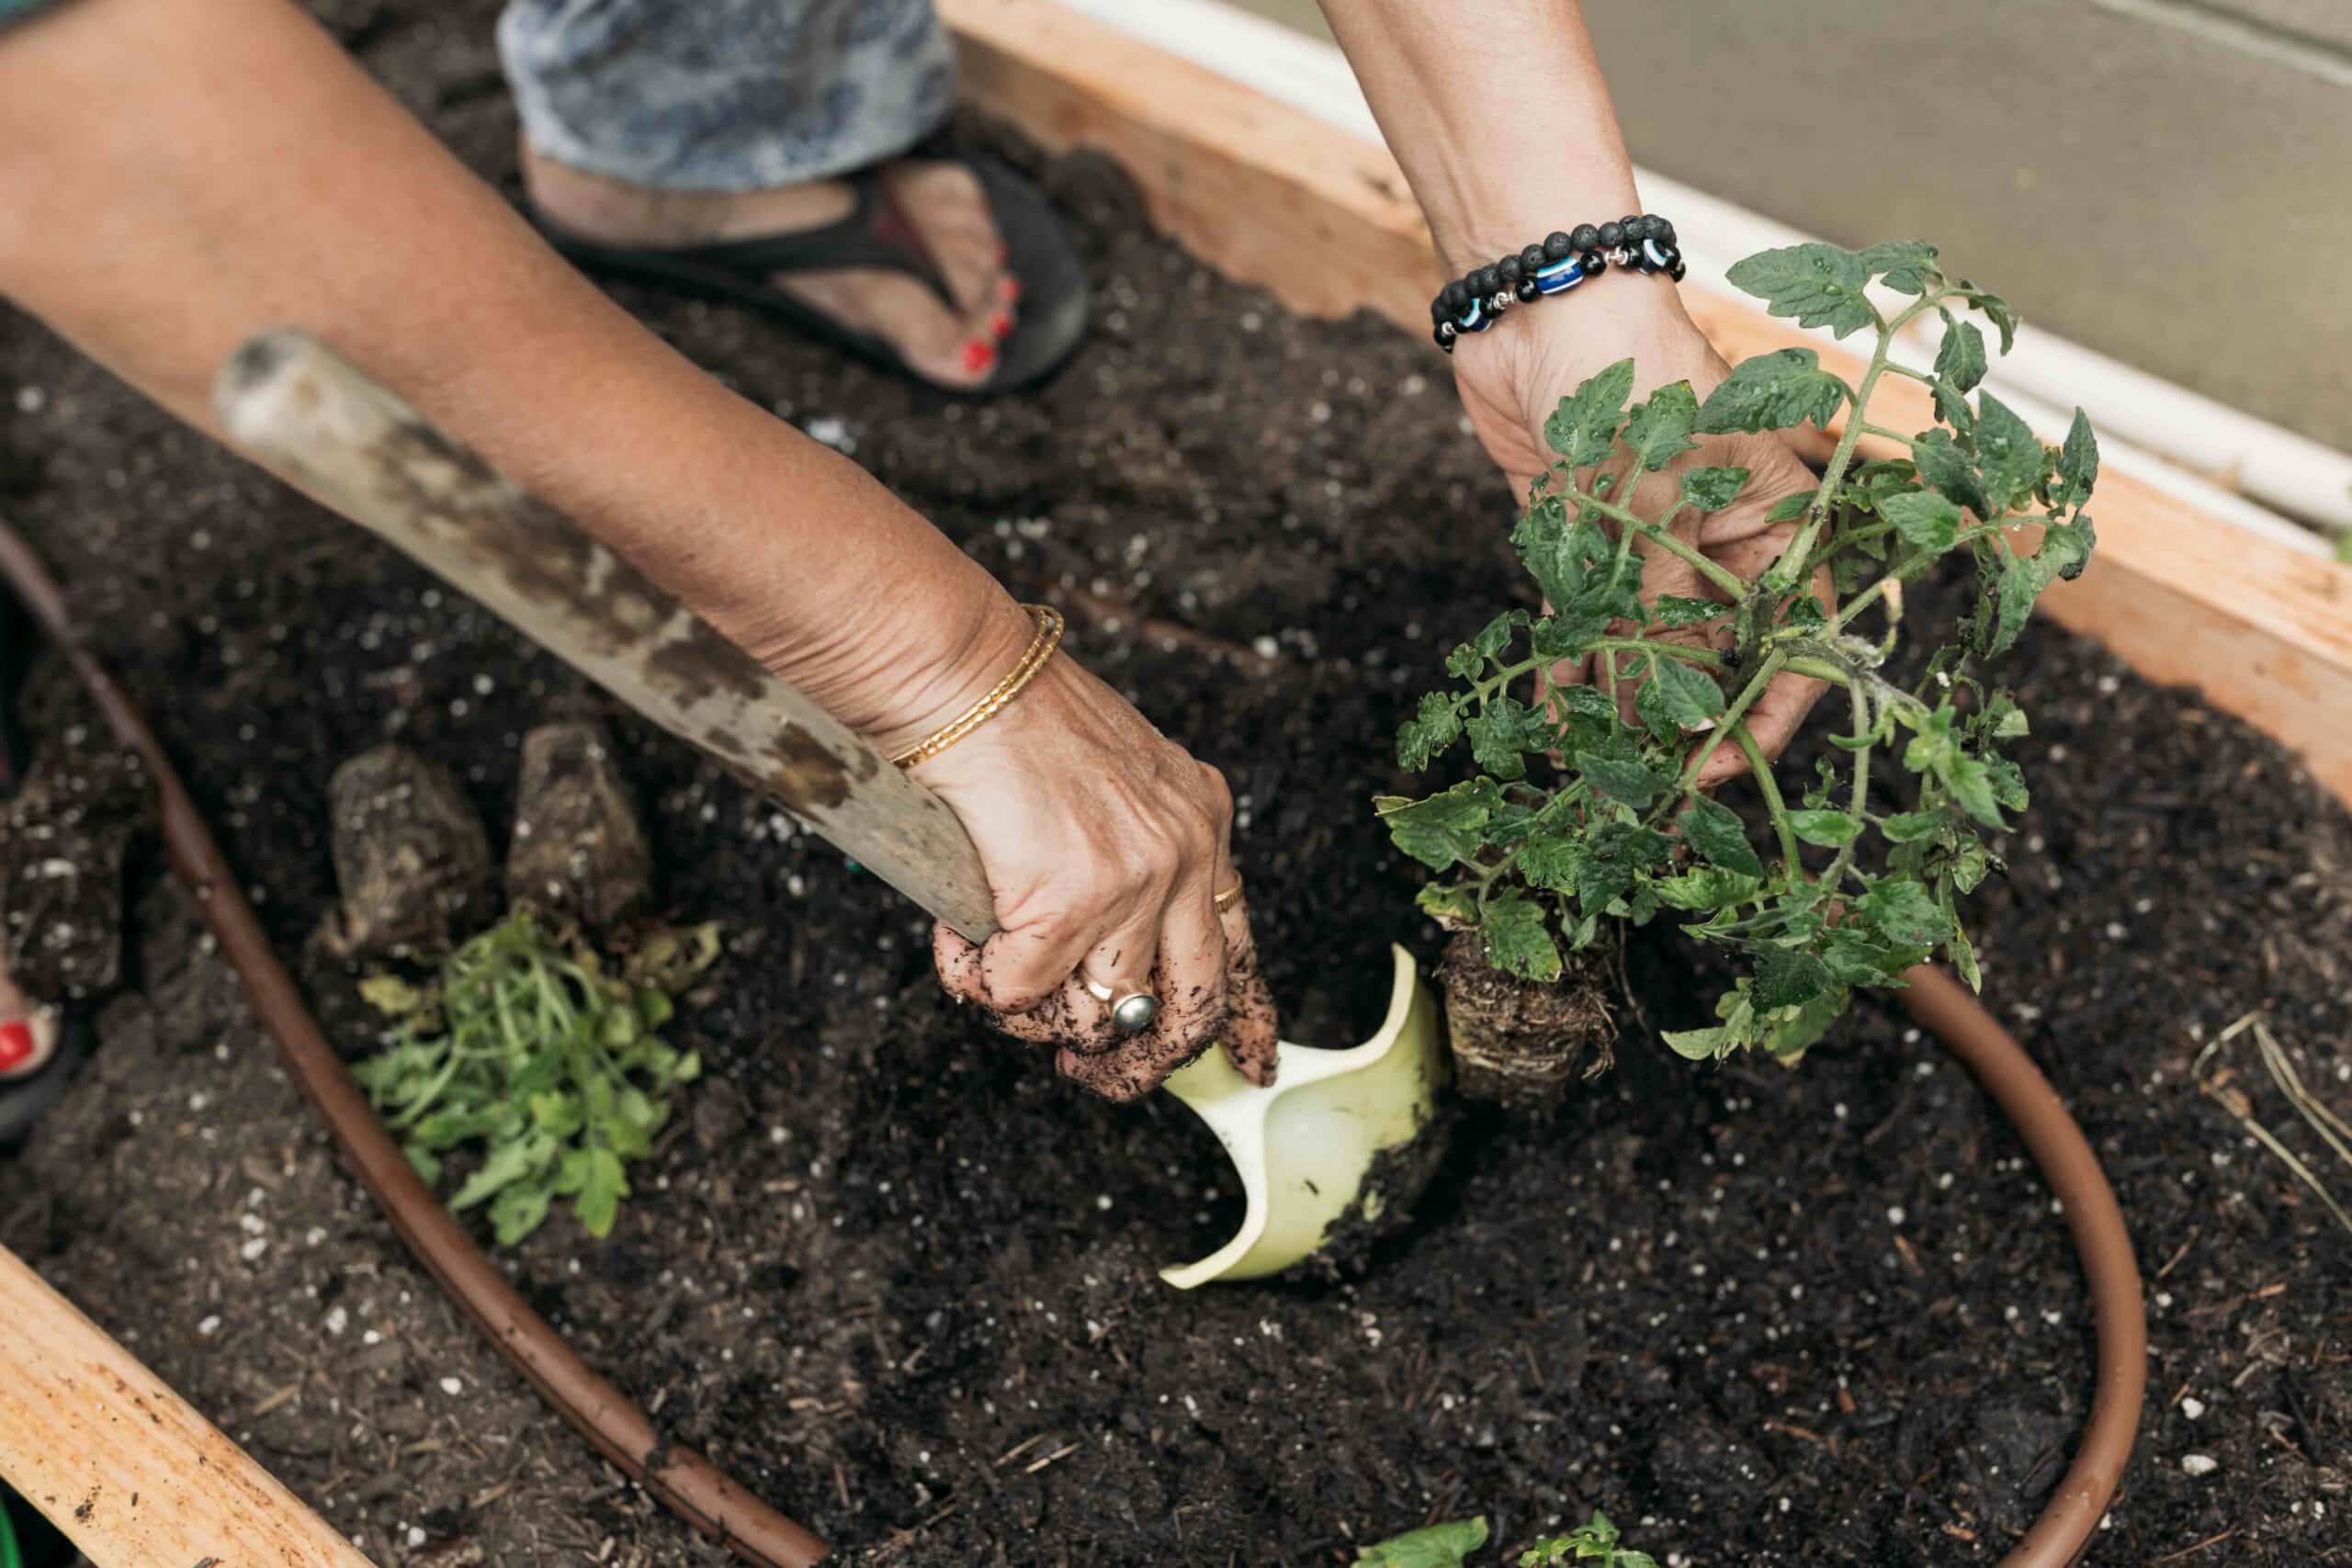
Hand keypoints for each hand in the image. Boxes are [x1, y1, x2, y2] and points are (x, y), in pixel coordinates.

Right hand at [871, 628, 1278, 1101]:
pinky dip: (976, 982)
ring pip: (1095, 1015)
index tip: (1254, 1068)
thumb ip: (1130, 851)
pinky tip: (956, 941)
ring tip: (992, 974)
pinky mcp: (1070, 897)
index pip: (1241, 944)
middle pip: (1190, 1006)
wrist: (958, 671)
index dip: (1246, 1019)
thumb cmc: (1008, 714)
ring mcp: (1135, 878)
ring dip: (1033, 1017)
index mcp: (1201, 819)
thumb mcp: (1111, 778)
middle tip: (1087, 1074)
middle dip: (1138, 1063)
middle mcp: (1185, 851)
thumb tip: (1107, 955)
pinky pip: (1019, 994)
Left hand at [1449, 290, 1827, 784]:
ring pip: (1645, 648)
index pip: (1799, 632)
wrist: (1539, 304)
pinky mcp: (1587, 541)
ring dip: (1619, 708)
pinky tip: (1549, 722)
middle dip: (1682, 720)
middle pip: (1718, 652)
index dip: (1768, 707)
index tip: (1724, 768)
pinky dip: (1568, 670)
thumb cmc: (1632, 377)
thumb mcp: (1657, 501)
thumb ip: (1659, 605)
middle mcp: (1722, 539)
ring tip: (1590, 772)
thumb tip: (1656, 709)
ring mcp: (1653, 543)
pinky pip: (1586, 624)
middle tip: (1643, 787)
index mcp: (1777, 517)